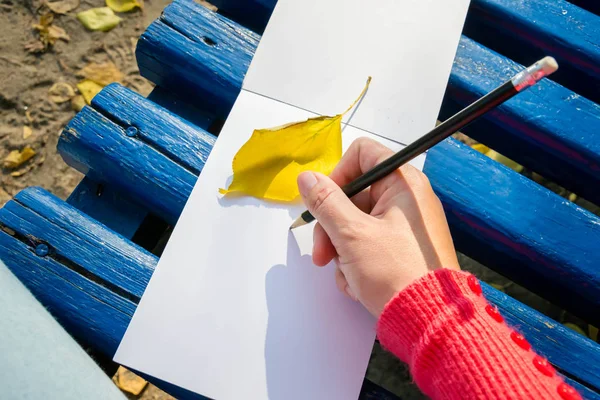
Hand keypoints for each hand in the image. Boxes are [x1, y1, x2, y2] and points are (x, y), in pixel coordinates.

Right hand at [297, 137, 459, 317]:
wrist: (429, 320)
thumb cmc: (396, 272)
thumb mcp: (351, 234)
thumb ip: (325, 202)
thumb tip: (307, 178)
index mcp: (403, 183)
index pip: (362, 154)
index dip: (337, 174)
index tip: (322, 202)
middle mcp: (407, 199)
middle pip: (354, 195)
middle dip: (332, 226)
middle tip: (323, 253)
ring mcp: (406, 226)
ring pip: (357, 223)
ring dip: (342, 249)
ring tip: (347, 273)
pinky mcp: (403, 249)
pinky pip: (369, 243)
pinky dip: (357, 262)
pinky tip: (358, 283)